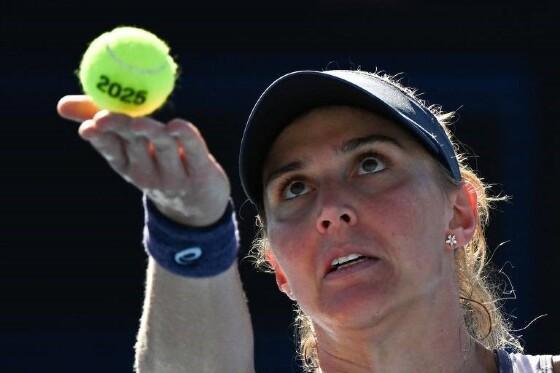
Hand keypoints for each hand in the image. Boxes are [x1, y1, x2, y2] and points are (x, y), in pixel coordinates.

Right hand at [57, 95, 230, 226]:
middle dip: (120, 130)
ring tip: (138, 121)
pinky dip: (186, 137)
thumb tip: (61, 105)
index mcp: (129, 166)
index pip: (112, 151)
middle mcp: (149, 173)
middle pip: (135, 146)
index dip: (100, 139)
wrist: (197, 208)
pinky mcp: (202, 172)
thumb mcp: (129, 150)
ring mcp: (176, 175)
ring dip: (150, 132)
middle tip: (106, 116)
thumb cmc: (159, 166)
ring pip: (163, 148)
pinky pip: (194, 150)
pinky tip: (177, 126)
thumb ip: (101, 123)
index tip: (88, 126)